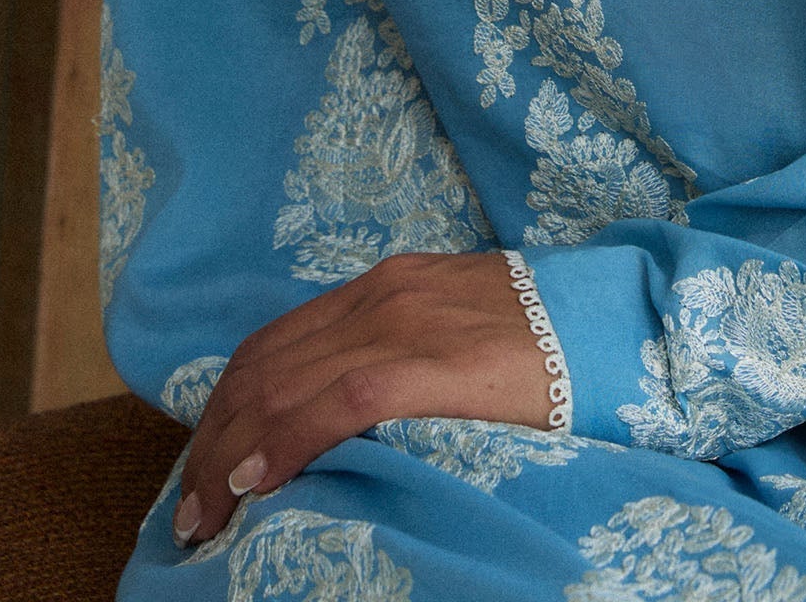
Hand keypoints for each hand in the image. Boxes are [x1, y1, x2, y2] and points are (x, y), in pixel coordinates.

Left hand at [172, 251, 552, 545]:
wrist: (615, 321)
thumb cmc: (545, 342)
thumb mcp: (454, 332)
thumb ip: (400, 355)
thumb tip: (345, 417)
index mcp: (382, 289)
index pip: (272, 345)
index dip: (226, 410)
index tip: (204, 469)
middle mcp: (379, 296)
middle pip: (262, 366)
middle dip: (212, 441)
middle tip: (189, 511)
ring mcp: (403, 323)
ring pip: (284, 383)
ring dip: (231, 455)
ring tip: (207, 517)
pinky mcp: (432, 360)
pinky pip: (339, 401)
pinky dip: (287, 441)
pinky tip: (258, 481)